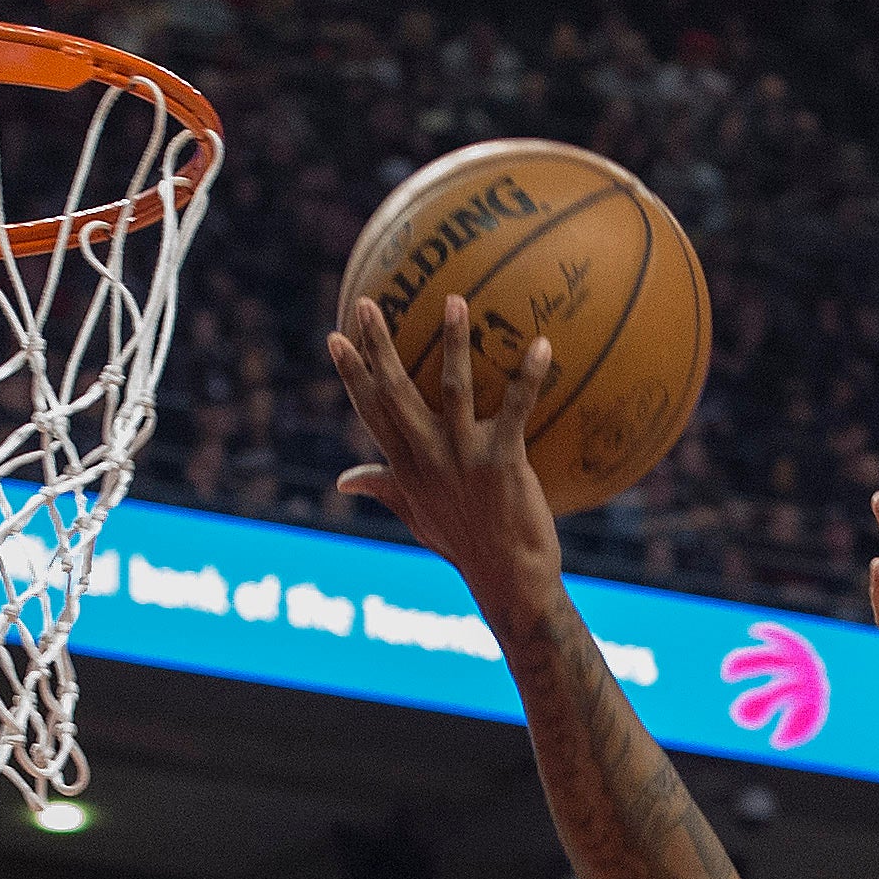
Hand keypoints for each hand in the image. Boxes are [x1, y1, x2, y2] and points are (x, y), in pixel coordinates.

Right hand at [331, 296, 563, 611]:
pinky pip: (516, 410)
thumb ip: (382, 488)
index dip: (352, 374)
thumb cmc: (465, 545)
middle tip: (371, 301)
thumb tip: (343, 479)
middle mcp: (428, 456)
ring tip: (455, 301)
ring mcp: (465, 458)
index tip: (336, 336)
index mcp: (406, 466)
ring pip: (454, 389)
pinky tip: (542, 345)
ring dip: (455, 343)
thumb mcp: (416, 517)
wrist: (508, 577)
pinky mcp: (503, 463)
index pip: (370, 411)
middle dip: (380, 345)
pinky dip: (529, 377)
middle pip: (397, 391)